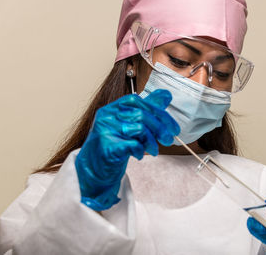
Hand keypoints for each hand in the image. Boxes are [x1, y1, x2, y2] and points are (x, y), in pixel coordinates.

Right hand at [75, 89, 179, 210]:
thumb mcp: (131, 125)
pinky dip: (140, 150)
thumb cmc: (114, 146)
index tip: (173, 128)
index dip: (160, 113)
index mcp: (113, 108)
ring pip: (139, 128)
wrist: (92, 170)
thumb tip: (166, 94)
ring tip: (153, 151)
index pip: (139, 102)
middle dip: (161, 129)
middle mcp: (107, 115)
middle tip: (169, 140)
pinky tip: (138, 155)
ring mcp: (105, 130)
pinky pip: (132, 144)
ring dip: (152, 142)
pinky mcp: (107, 147)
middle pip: (142, 115)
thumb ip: (148, 109)